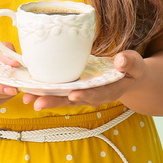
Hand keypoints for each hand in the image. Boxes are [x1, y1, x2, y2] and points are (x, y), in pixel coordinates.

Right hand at [0, 41, 21, 108]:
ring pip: (4, 95)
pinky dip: (7, 92)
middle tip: (17, 73)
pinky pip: (4, 99)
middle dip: (12, 82)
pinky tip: (3, 82)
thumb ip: (2, 51)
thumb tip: (16, 62)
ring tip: (7, 75)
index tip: (13, 88)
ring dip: (11, 86)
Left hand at [22, 50, 145, 110]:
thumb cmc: (131, 69)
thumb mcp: (135, 64)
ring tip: (27, 98)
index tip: (73, 94)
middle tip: (37, 103)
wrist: (128, 77)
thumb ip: (130, 62)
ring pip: (62, 98)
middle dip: (55, 101)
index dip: (85, 95)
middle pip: (72, 101)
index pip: (95, 95)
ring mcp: (82, 93)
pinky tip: (29, 89)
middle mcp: (92, 95)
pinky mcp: (74, 88)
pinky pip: (59, 91)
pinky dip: (45, 90)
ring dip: (45, 98)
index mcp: (109, 91)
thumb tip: (120, 60)